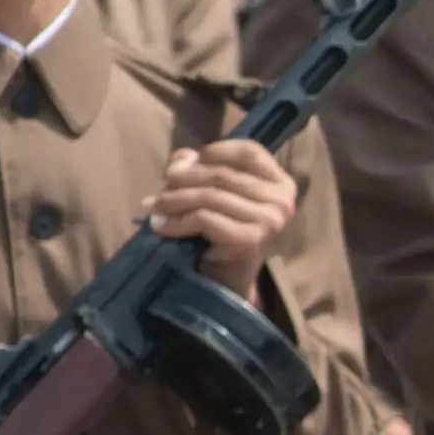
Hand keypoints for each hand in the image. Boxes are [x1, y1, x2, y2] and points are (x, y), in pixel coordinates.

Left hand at [143, 136, 298, 283]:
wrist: (228, 283)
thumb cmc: (223, 234)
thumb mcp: (215, 193)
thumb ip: (198, 168)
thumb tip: (181, 159)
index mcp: (281, 184)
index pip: (250, 152)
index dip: (216, 151)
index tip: (187, 161)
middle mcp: (282, 201)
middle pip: (224, 175)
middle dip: (184, 178)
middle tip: (159, 187)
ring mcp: (269, 221)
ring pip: (211, 196)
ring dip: (173, 200)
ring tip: (151, 207)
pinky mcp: (250, 239)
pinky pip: (205, 219)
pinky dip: (177, 221)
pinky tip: (160, 226)